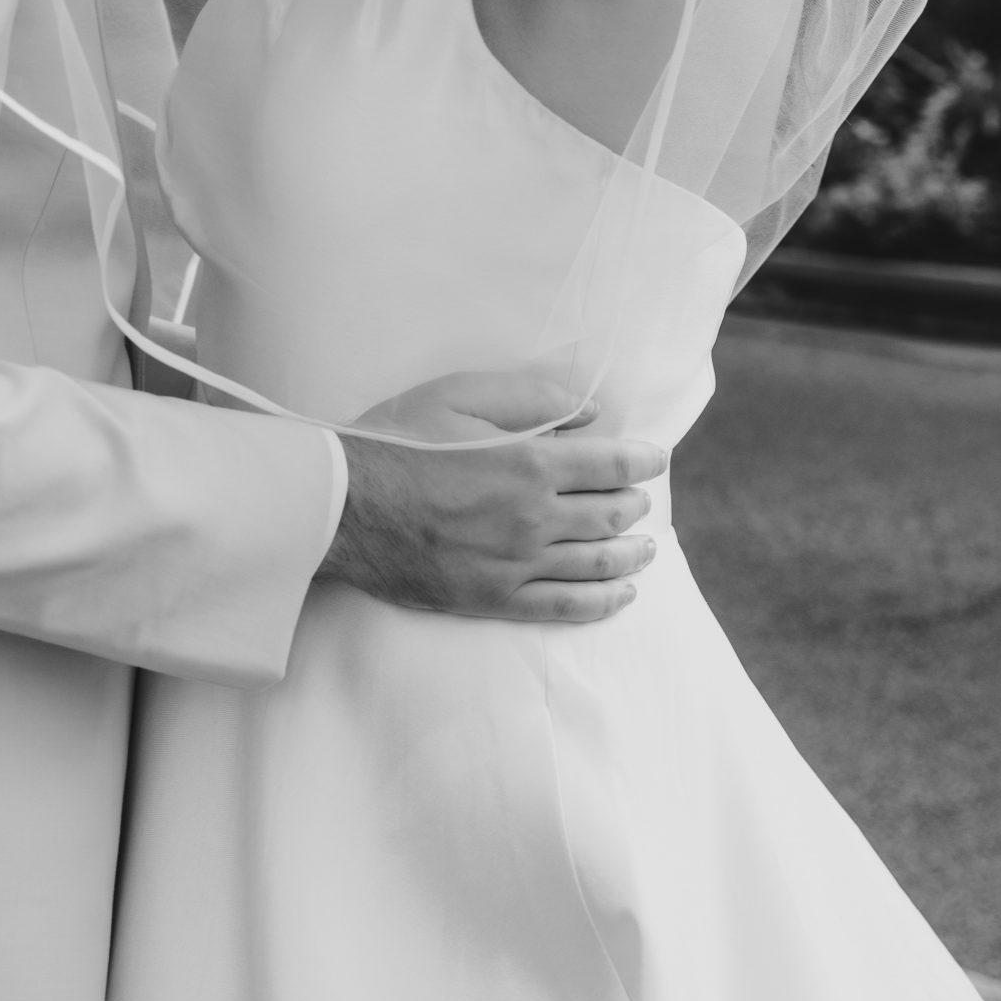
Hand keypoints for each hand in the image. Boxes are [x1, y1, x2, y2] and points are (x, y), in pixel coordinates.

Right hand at [320, 371, 666, 624]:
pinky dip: (603, 602)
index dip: (643, 461)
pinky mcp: (494, 598)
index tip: (657, 459)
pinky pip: (564, 607)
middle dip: (635, 505)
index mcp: (530, 462)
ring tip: (645, 548)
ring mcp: (516, 564)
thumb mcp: (459, 393)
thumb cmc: (397, 439)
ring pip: (596, 564)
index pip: (612, 465)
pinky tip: (622, 594)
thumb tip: (590, 412)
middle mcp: (533, 518)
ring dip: (631, 554)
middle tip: (641, 500)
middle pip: (610, 515)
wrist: (344, 505)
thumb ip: (531, 398)